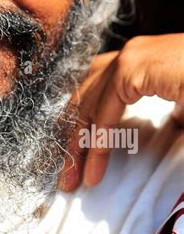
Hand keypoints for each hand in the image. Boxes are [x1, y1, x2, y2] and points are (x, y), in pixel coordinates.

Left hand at [59, 33, 183, 190]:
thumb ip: (170, 117)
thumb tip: (169, 129)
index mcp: (140, 61)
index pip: (94, 91)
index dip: (81, 126)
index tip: (75, 162)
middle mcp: (130, 55)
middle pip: (82, 96)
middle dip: (68, 137)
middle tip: (64, 176)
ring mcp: (131, 57)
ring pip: (87, 103)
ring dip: (76, 144)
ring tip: (73, 178)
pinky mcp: (135, 67)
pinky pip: (104, 109)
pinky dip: (97, 140)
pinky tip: (94, 167)